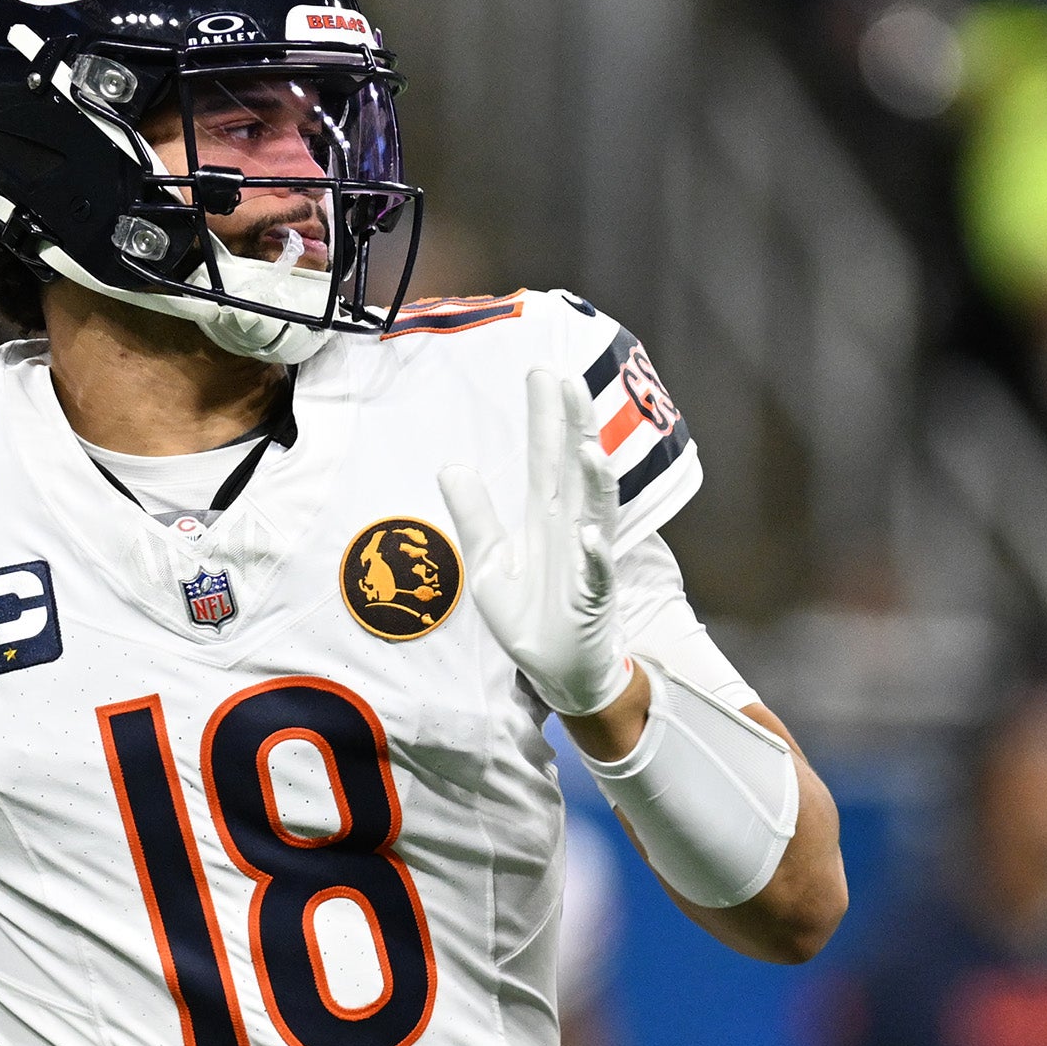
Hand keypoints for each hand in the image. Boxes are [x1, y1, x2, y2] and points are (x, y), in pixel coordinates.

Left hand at [441, 367, 629, 717]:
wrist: (558, 671)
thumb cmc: (530, 617)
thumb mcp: (487, 564)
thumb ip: (475, 516)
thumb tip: (451, 466)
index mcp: (545, 520)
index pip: (546, 460)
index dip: (545, 418)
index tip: (543, 373)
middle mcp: (570, 531)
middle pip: (572, 472)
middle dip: (573, 428)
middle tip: (568, 382)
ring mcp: (584, 563)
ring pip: (594, 513)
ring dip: (592, 482)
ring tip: (586, 447)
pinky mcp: (590, 600)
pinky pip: (594, 575)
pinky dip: (593, 555)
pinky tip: (589, 535)